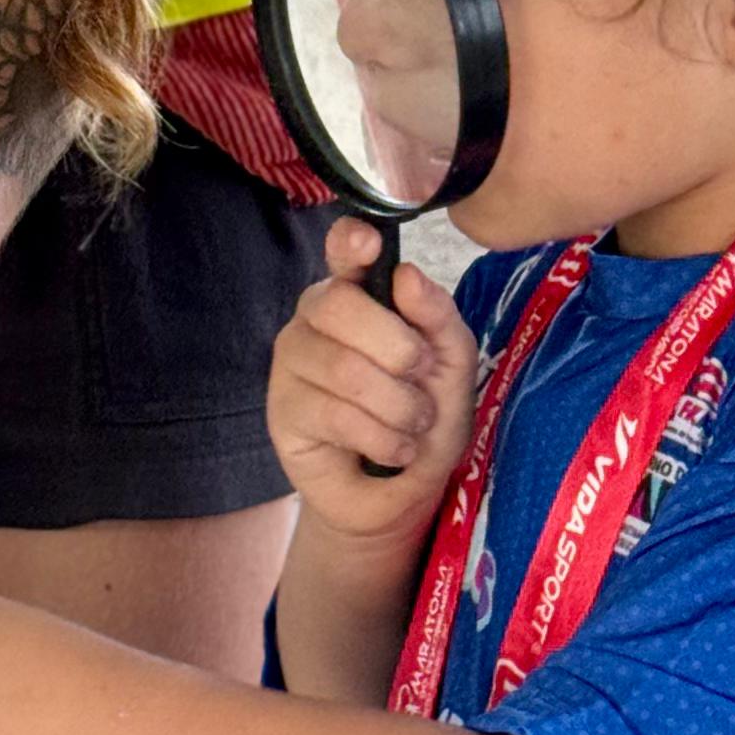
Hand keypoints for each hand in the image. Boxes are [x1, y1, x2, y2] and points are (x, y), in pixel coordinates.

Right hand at [267, 219, 476, 552]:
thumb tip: (406, 276)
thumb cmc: (424, 419)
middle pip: (338, 304)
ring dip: (398, 406)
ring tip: (412, 426)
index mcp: (358, 294)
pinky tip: (393, 450)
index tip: (369, 243)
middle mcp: (315, 318)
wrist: (402, 493)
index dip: (350, 241)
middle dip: (397, 348)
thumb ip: (438, 318)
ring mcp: (292, 363)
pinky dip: (382, 438)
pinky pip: (335, 414)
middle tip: (419, 379)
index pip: (342, 251)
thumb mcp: (452, 367)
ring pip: (343, 367)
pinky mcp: (282, 412)